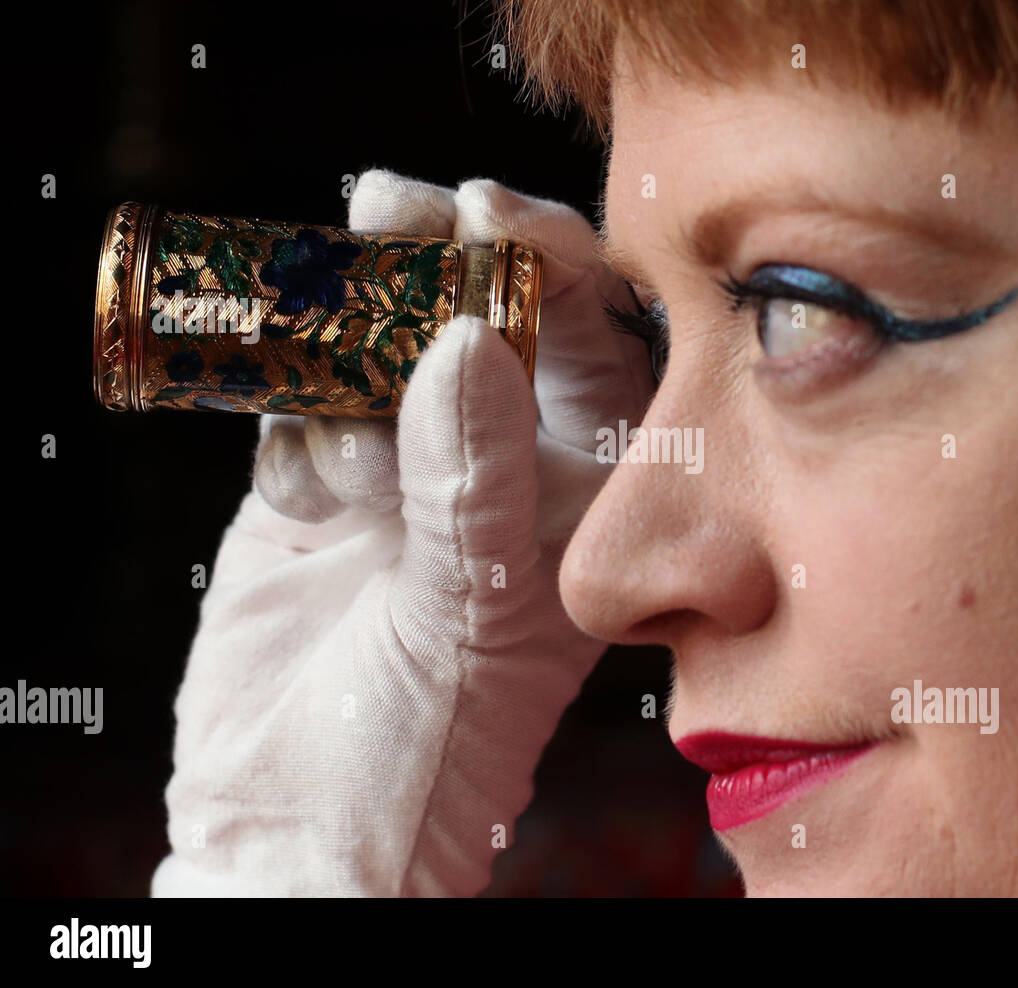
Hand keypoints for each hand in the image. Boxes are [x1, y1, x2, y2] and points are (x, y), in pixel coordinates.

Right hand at [152, 170, 654, 895]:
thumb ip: (471, 478)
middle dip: (432, 260)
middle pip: (478, 317)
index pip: (588, 337)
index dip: (546, 259)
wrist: (306, 827)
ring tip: (343, 413)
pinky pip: (304, 412)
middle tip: (386, 205)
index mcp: (579, 487)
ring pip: (380, 351)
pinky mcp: (318, 495)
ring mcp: (406, 477)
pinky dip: (298, 434)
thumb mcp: (474, 612)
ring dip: (352, 351)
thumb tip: (464, 338)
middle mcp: (499, 469)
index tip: (487, 210)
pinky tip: (310, 500)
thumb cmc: (433, 749)